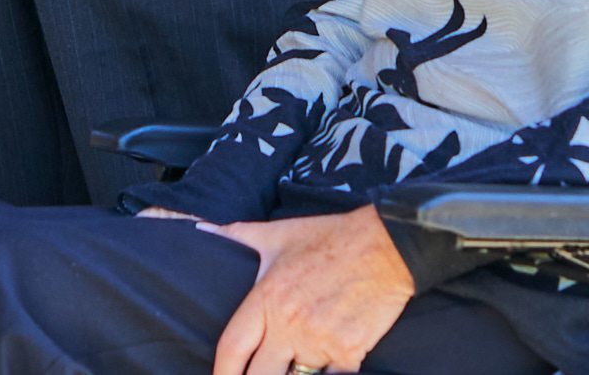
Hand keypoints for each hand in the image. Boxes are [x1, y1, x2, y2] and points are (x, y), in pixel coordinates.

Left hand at [205, 206, 413, 374]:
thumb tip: (202, 228)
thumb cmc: (330, 237)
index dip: (221, 373)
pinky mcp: (350, 352)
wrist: (387, 246)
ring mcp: (320, 341)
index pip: (232, 347)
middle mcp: (288, 324)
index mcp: (266, 297)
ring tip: (291, 368)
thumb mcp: (278, 233)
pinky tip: (323, 370)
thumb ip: (237, 234)